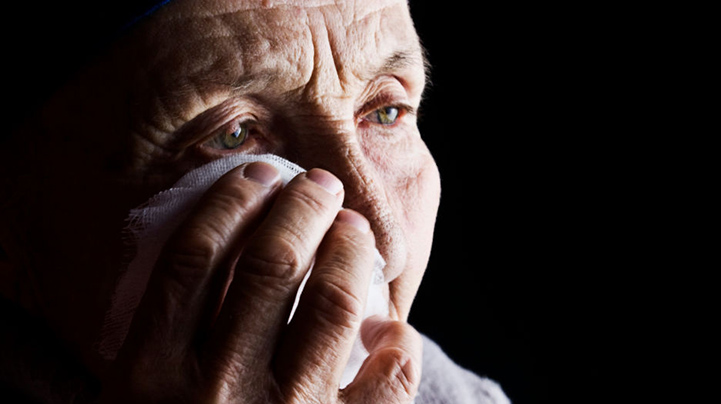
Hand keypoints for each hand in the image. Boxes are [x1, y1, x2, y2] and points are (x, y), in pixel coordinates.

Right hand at [98, 162, 421, 402]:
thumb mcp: (128, 400)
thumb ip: (156, 335)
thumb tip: (206, 252)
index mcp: (149, 376)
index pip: (194, 258)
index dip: (232, 201)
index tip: (259, 174)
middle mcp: (213, 392)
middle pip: (268, 266)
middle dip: (301, 209)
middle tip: (319, 186)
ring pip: (329, 304)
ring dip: (349, 251)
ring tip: (353, 228)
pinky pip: (386, 386)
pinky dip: (398, 347)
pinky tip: (389, 332)